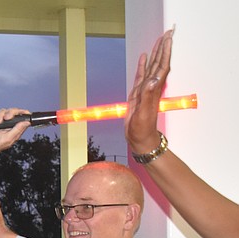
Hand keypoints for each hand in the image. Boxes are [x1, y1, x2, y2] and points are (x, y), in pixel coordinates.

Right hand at [0, 108, 30, 156]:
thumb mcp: (8, 138)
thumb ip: (18, 129)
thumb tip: (27, 123)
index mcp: (15, 130)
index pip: (23, 118)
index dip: (24, 114)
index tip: (24, 113)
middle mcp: (9, 125)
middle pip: (14, 112)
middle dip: (9, 113)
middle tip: (5, 118)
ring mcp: (1, 122)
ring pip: (3, 111)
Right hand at [125, 28, 172, 153]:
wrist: (140, 138)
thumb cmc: (142, 128)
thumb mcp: (144, 113)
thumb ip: (147, 95)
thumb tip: (152, 80)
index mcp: (154, 89)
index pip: (162, 66)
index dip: (165, 52)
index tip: (167, 38)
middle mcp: (151, 87)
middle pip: (158, 63)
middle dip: (162, 48)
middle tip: (167, 33)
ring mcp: (144, 89)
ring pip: (151, 67)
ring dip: (155, 53)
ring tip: (157, 40)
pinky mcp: (137, 94)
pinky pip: (141, 75)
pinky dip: (142, 65)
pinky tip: (143, 58)